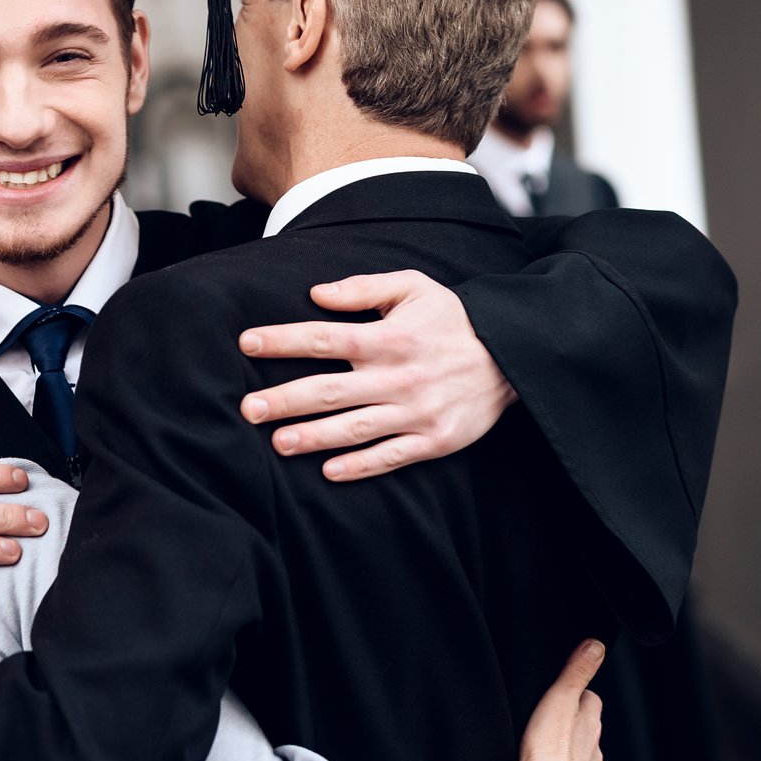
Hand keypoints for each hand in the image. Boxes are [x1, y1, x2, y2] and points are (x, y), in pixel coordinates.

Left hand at [236, 270, 517, 481]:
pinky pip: (391, 457)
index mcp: (391, 338)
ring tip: (278, 443)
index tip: (247, 342)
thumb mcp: (415, 288)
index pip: (326, 338)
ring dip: (314, 437)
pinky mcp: (435, 440)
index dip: (284, 340)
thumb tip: (316, 292)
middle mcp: (399, 377)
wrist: (513, 358)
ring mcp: (417, 412)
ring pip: (355, 428)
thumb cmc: (454, 321)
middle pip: (331, 390)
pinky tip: (329, 472)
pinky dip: (360, 466)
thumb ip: (364, 288)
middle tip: (247, 409)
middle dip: (285, 400)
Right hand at [480, 640, 604, 760]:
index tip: (569, 695)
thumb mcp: (559, 701)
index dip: (581, 698)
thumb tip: (597, 645)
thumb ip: (577, 673)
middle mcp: (593, 759)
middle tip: (558, 726)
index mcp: (590, 731)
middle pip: (591, 738)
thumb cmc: (547, 750)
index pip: (592, 705)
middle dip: (579, 731)